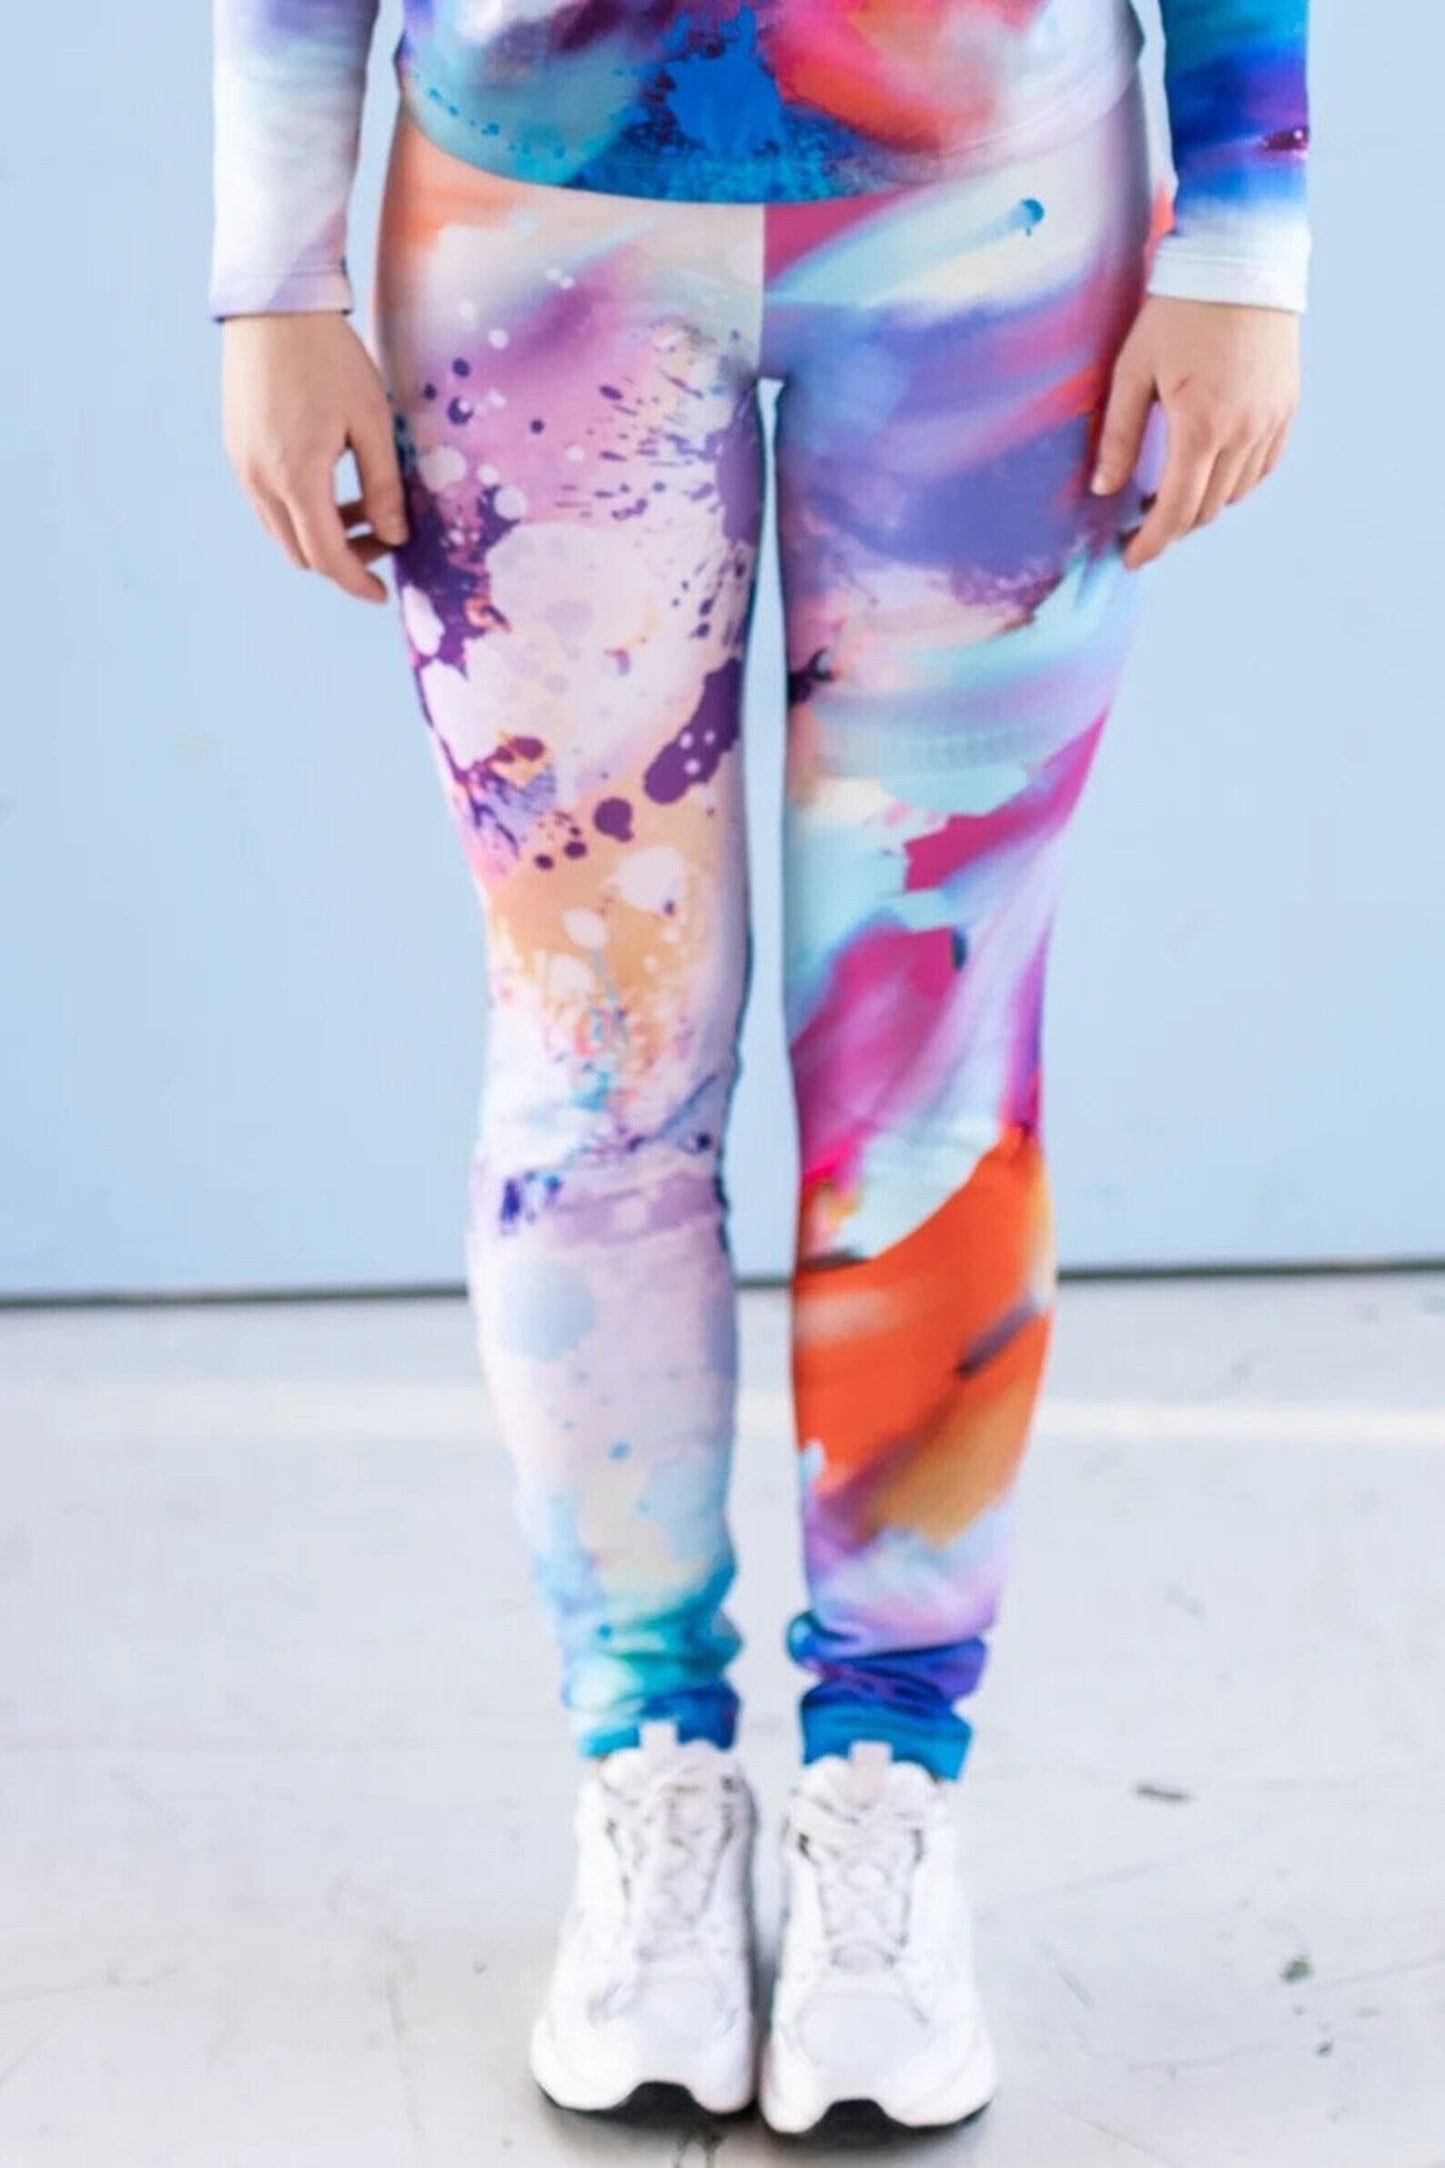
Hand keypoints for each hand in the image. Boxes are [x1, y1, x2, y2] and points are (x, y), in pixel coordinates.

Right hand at [221, 311, 408, 604]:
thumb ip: (385, 486)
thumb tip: (395, 537)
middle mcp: (260, 480)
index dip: (357, 582)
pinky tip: (331, 482)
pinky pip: (267, 502)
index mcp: (296, 477)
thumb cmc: (331, 357)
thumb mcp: (372, 422)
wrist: (273, 303)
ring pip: (282, 530)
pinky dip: (300, 510)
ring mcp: (241, 465)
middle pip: (301, 553)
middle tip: (384, 539)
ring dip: (321, 534)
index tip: (382, 595)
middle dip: (344, 560)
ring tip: (363, 507)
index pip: (327, 557)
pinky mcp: (236, 448)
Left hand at [1090, 294, 1299, 571]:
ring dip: (1202, 505)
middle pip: (1206, 509)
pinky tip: (1211, 475)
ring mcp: (1271, 420)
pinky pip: (1263, 466)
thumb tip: (1104, 489)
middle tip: (1141, 526)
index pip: (1176, 511)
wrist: (1242, 258)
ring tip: (1171, 498)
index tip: (1130, 558)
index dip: (1151, 543)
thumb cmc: (1178, 309)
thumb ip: (1120, 435)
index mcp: (1201, 426)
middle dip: (1172, 527)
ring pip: (1236, 493)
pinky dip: (1236, 483)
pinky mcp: (1287, 406)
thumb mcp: (1133, 369)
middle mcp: (1243, 432)